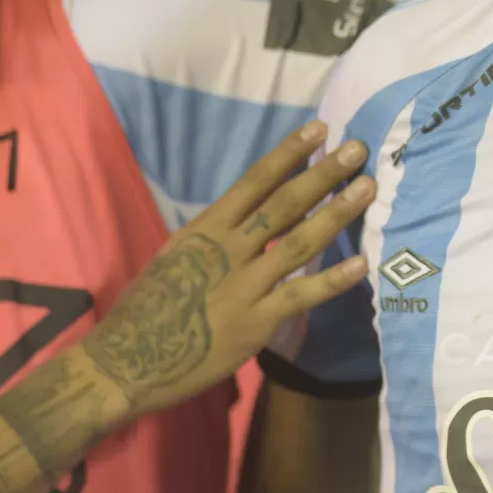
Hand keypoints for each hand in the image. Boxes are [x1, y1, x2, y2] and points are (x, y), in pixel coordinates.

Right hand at [81, 121, 374, 421]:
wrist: (125, 362)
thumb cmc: (150, 308)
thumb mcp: (178, 257)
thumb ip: (218, 235)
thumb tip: (256, 214)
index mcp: (205, 229)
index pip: (254, 181)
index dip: (289, 153)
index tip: (319, 129)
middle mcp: (227, 250)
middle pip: (283, 204)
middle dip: (323, 174)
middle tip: (357, 149)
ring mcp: (244, 285)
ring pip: (299, 242)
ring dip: (336, 213)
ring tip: (368, 188)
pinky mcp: (256, 321)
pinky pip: (302, 295)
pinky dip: (333, 280)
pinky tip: (362, 264)